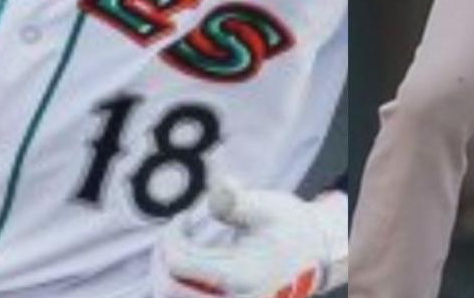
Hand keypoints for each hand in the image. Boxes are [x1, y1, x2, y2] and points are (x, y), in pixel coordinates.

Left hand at [152, 185, 347, 297]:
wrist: (312, 255)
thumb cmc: (288, 227)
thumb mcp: (269, 208)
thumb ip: (239, 202)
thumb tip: (218, 187)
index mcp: (240, 276)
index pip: (180, 263)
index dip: (171, 236)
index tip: (184, 217)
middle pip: (168, 289)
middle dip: (161, 257)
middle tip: (173, 232)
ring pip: (171, 297)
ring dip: (165, 274)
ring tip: (176, 247)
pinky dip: (176, 285)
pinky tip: (185, 263)